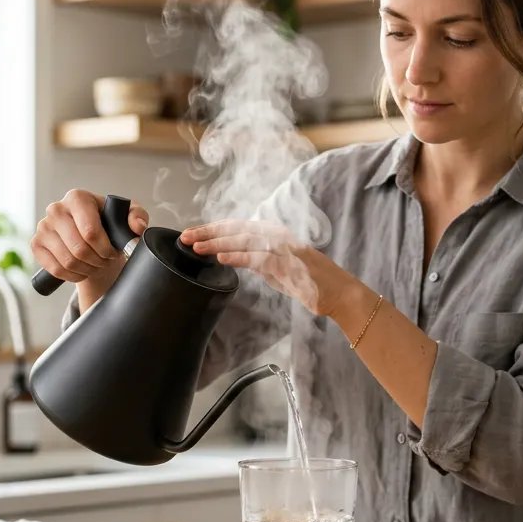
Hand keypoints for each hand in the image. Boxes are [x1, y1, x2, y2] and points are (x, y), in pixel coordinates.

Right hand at [32, 189, 148, 283]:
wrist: (90, 237)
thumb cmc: (108, 224)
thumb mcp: (127, 217)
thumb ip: (137, 217)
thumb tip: (136, 227)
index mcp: (77, 197)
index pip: (90, 231)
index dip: (106, 248)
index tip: (113, 251)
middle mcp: (56, 209)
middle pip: (79, 249)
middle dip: (98, 260)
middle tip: (106, 260)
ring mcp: (43, 227)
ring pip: (68, 261)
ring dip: (87, 269)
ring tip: (96, 264)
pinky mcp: (36, 244)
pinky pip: (56, 269)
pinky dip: (73, 275)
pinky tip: (82, 269)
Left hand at [179, 220, 353, 317]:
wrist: (338, 293)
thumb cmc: (310, 282)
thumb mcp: (277, 270)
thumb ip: (258, 262)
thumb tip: (235, 258)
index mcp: (273, 235)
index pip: (237, 228)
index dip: (213, 230)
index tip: (192, 233)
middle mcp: (277, 236)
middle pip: (236, 230)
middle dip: (208, 232)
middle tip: (185, 236)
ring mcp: (283, 248)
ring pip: (244, 240)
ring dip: (218, 242)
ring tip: (196, 246)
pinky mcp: (288, 263)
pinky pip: (258, 258)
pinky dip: (239, 256)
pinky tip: (222, 258)